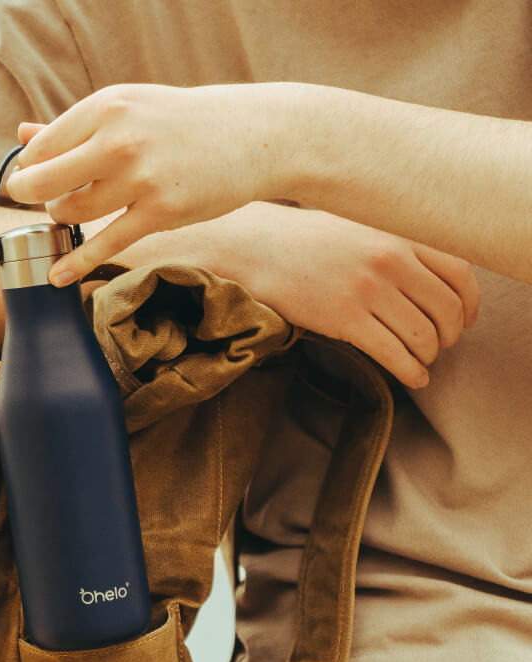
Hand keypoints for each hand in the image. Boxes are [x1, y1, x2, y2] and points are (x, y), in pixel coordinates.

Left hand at [6, 83, 292, 285]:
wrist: (253, 134)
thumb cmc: (184, 123)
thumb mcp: (130, 109)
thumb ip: (75, 126)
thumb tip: (22, 134)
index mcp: (107, 107)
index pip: (41, 147)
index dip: (28, 168)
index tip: (31, 178)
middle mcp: (118, 138)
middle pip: (43, 180)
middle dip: (29, 196)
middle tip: (35, 202)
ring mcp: (140, 177)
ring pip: (72, 211)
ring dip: (63, 219)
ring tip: (74, 213)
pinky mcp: (161, 211)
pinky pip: (105, 242)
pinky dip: (76, 263)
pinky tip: (56, 277)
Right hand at [198, 204, 480, 387]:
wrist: (253, 247)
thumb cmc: (300, 237)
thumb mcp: (355, 224)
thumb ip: (392, 241)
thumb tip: (425, 273)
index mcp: (397, 234)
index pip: (460, 272)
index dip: (468, 303)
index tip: (464, 318)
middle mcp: (390, 259)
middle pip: (447, 309)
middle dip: (449, 335)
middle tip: (439, 345)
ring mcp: (369, 290)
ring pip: (424, 336)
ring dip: (429, 356)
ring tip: (421, 362)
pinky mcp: (346, 318)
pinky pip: (394, 354)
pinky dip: (411, 372)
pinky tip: (412, 378)